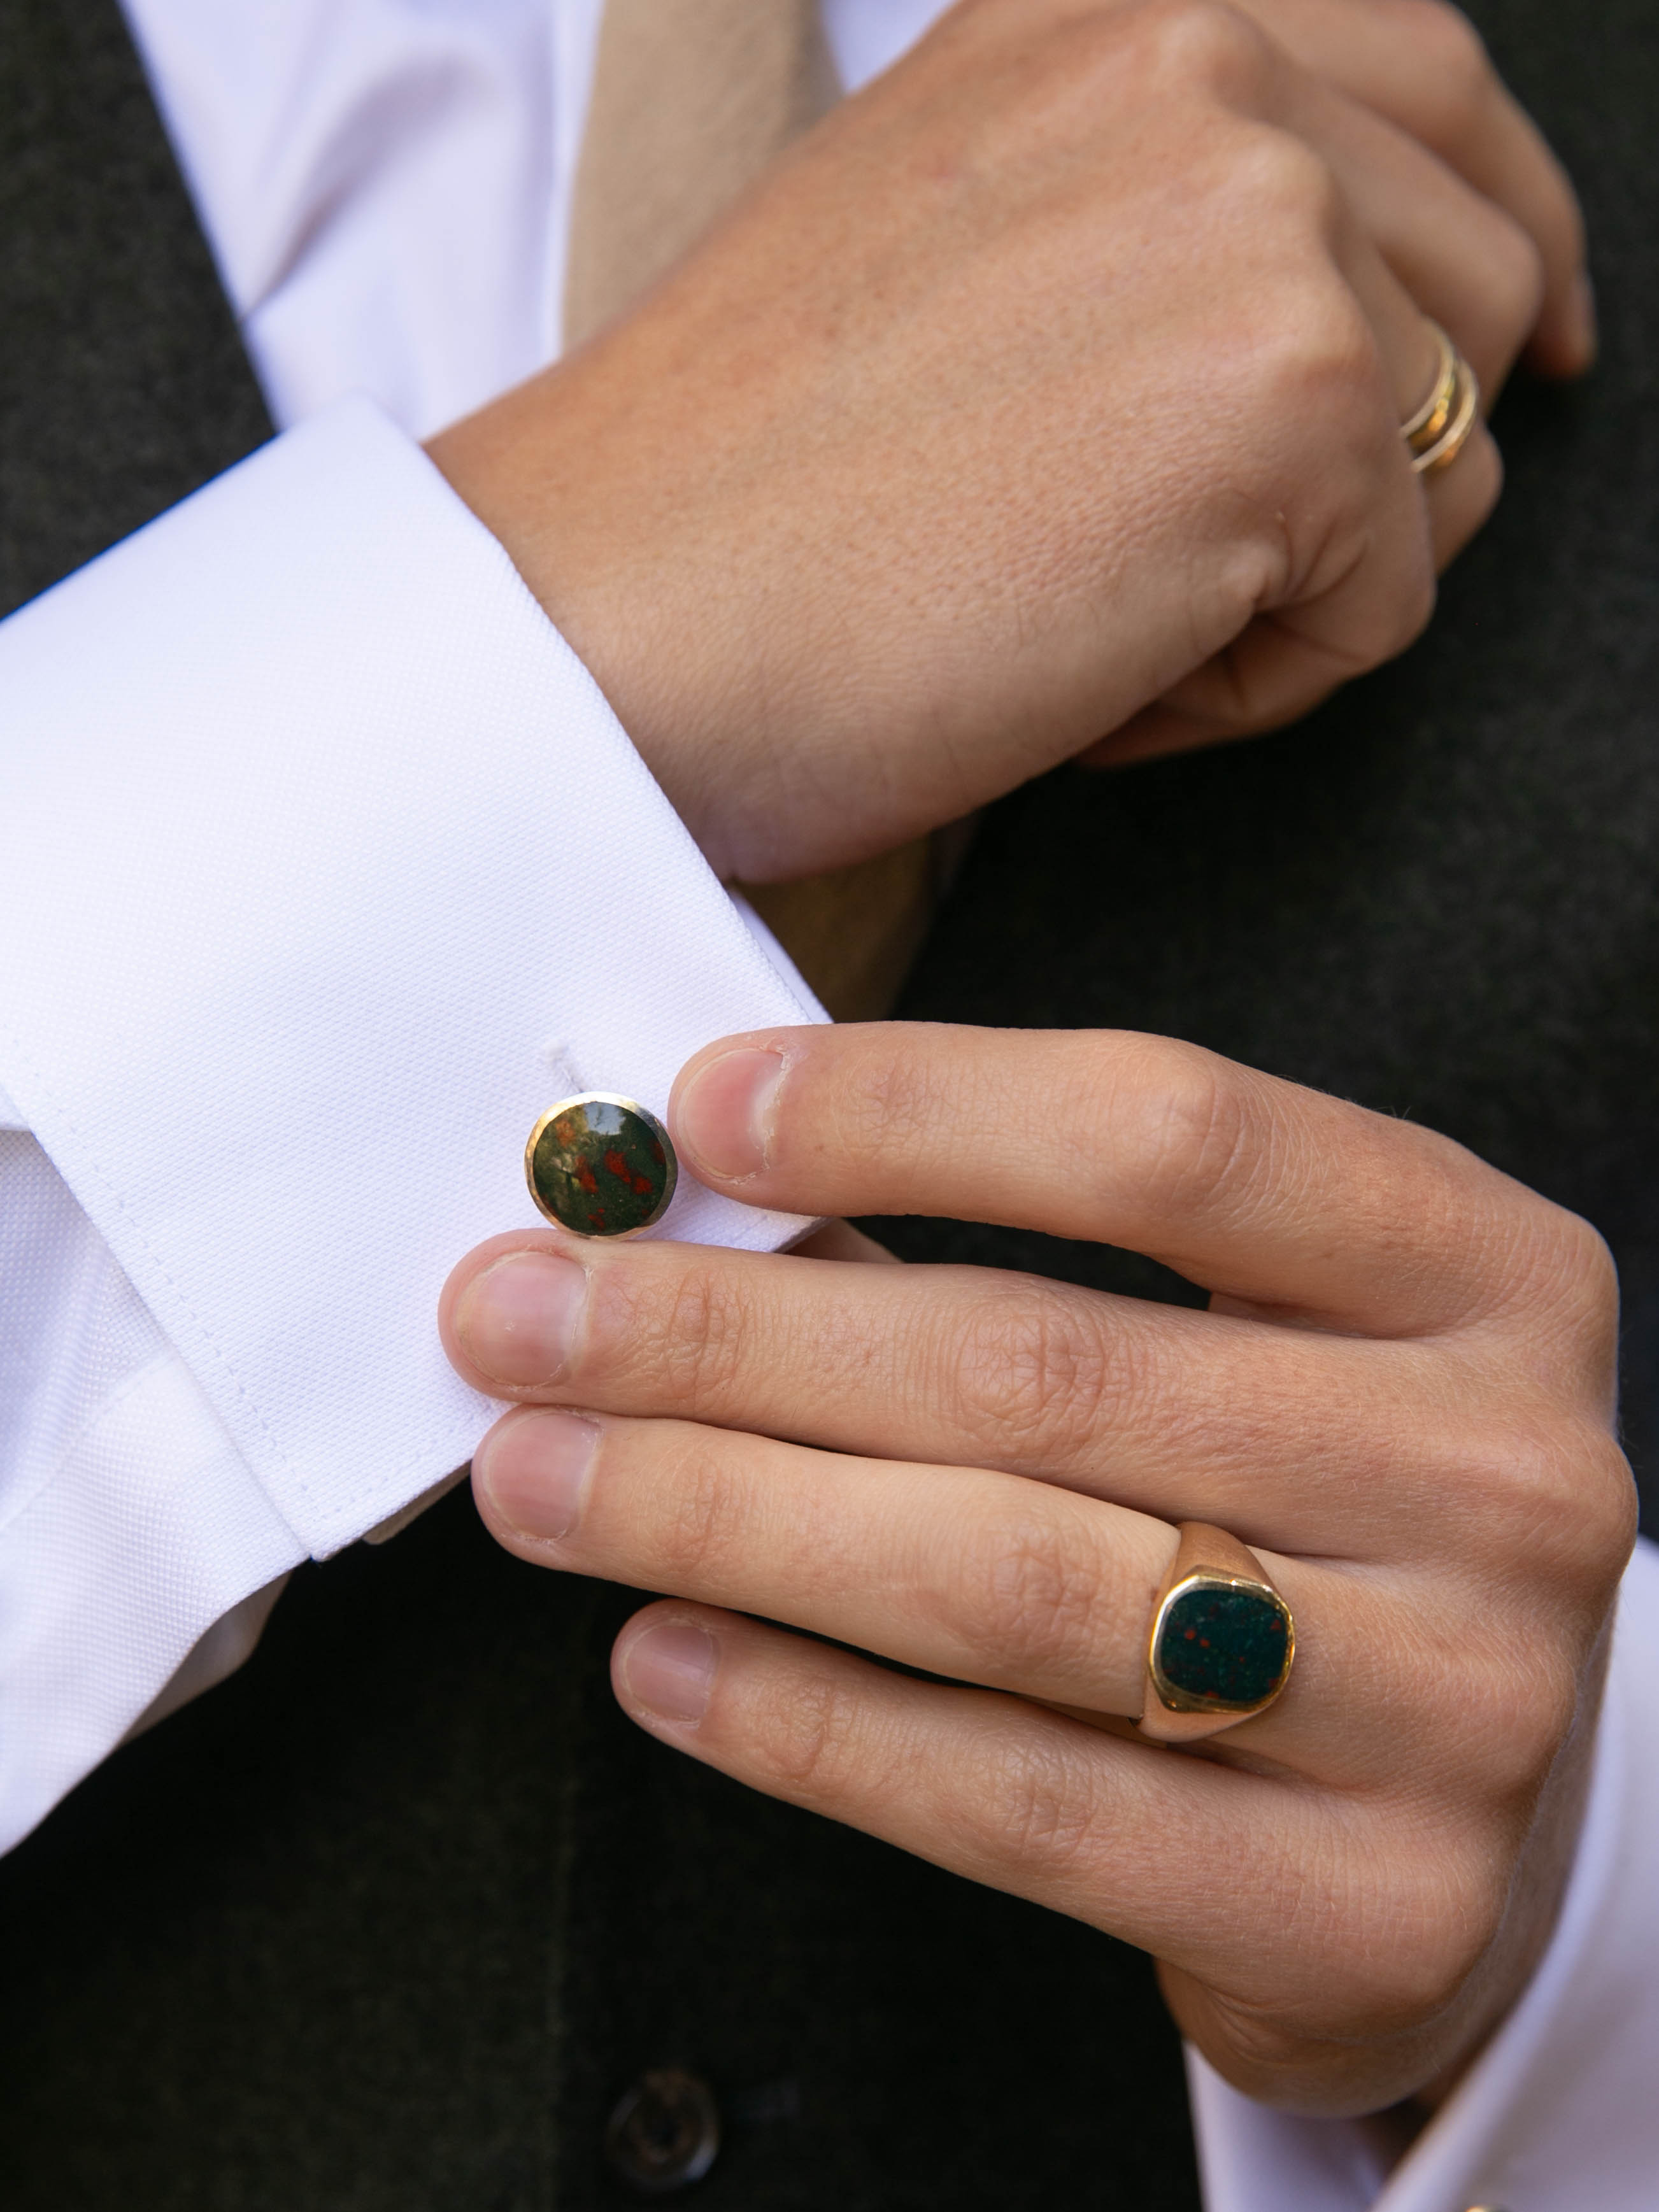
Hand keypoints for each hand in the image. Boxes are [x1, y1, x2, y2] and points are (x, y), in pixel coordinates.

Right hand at [427, 0, 1586, 878]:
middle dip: (1372, 460)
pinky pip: (1388, 605)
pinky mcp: (1293, 399)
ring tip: (1083, 617)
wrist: (601, 620)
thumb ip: (1143, 204)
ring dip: (1293, 582)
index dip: (1501, 231)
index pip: (1429, 83)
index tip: (1530, 342)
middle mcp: (1204, 55)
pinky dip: (1248, 689)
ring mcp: (1261, 213)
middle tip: (1172, 567)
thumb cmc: (732, 495)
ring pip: (1449, 458)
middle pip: (1480, 279)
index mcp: (1109, 6)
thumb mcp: (948, 239)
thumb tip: (1337, 296)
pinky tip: (1083, 680)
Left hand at [440, 1024, 1633, 2113]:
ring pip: (1012, 1587)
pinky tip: (660, 1656)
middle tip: (523, 1314)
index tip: (692, 1116)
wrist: (1471, 1796)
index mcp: (1483, 1269)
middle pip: (1047, 1369)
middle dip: (734, 1337)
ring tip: (539, 1478)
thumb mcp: (1235, 1329)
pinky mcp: (1369, 1906)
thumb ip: (1002, 1256)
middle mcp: (1505, 1473)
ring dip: (725, 1517)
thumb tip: (689, 1204)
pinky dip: (807, 1723)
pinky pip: (1021, 1805)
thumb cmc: (1302, 1499)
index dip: (910, 1109)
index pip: (1169, 1135)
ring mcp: (1460, 1703)